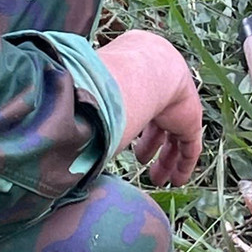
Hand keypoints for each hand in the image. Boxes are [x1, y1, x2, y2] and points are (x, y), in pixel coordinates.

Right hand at [99, 29, 204, 183]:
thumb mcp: (98, 100)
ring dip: (166, 161)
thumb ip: (86, 115)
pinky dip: (184, 165)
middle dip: (149, 148)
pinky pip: (190, 147)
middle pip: (157, 127)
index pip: (139, 110)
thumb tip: (61, 136)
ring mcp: (178, 108)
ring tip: (157, 180)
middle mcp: (160, 96)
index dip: (133, 130)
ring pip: (174, 139)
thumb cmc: (114, 81)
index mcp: (140, 87)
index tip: (124, 147)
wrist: (147, 71)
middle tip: (141, 164)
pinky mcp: (191, 122)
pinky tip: (177, 181)